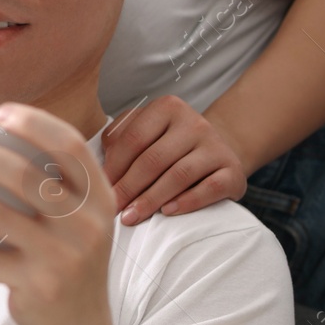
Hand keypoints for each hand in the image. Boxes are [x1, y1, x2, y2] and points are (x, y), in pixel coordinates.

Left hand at [101, 96, 247, 225]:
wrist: (216, 151)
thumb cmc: (168, 146)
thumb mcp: (144, 132)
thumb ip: (118, 139)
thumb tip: (92, 166)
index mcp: (167, 107)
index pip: (133, 139)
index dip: (114, 167)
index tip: (99, 189)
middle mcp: (194, 122)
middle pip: (154, 159)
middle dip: (128, 187)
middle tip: (112, 209)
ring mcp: (216, 146)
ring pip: (179, 175)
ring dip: (151, 199)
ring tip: (132, 217)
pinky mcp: (233, 170)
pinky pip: (210, 188)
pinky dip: (188, 202)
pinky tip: (168, 213)